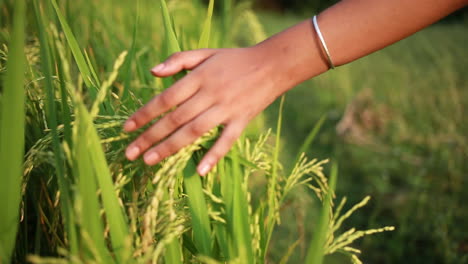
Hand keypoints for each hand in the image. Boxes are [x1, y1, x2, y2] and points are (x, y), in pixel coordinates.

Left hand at [123, 46, 291, 175]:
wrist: (273, 64)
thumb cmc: (235, 59)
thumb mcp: (206, 53)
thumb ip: (178, 60)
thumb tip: (152, 72)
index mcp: (199, 77)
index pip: (166, 99)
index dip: (145, 113)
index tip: (126, 128)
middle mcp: (210, 94)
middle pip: (176, 119)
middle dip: (150, 136)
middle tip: (130, 153)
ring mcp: (227, 109)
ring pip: (195, 131)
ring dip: (171, 147)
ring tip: (149, 161)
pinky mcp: (241, 120)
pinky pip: (227, 141)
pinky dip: (214, 155)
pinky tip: (200, 171)